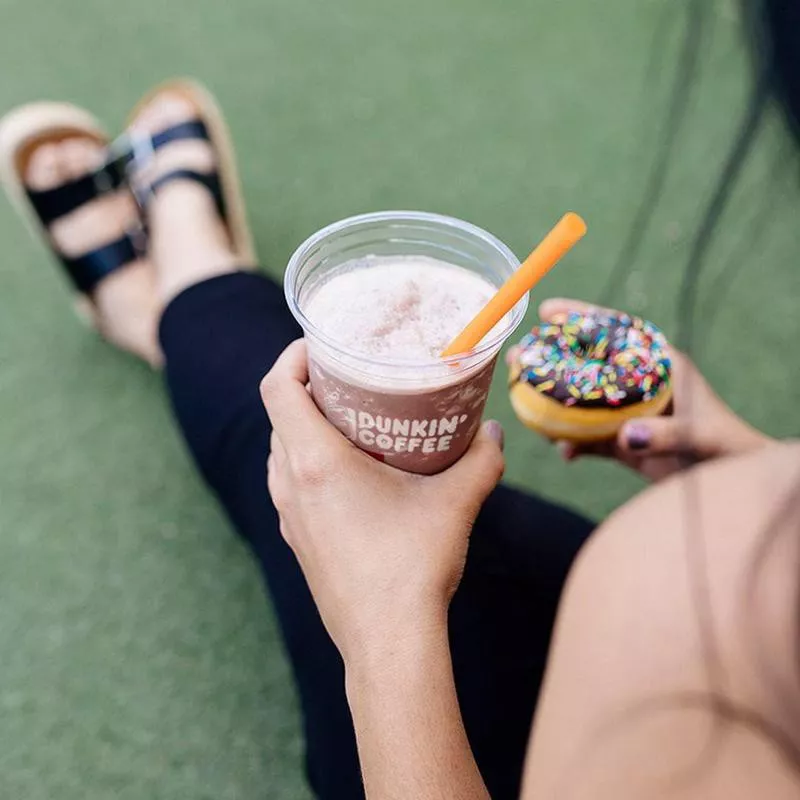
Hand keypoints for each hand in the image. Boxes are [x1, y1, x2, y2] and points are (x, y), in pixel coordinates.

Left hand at [260, 340, 504, 661]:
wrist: (387, 644)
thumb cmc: (413, 569)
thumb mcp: (456, 503)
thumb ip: (482, 459)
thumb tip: (495, 431)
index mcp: (315, 463)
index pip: (276, 388)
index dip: (290, 356)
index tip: (319, 344)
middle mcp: (290, 484)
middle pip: (279, 415)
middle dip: (307, 387)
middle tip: (349, 375)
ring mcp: (289, 515)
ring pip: (281, 450)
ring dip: (305, 426)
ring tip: (349, 418)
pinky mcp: (297, 540)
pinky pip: (290, 483)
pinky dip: (308, 462)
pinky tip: (350, 472)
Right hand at [534, 298, 772, 481]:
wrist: (729, 483)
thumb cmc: (725, 449)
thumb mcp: (699, 437)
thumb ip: (666, 434)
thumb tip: (624, 436)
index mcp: (658, 365)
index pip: (615, 333)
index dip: (581, 319)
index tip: (547, 311)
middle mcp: (636, 385)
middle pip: (587, 365)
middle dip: (553, 360)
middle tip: (520, 356)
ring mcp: (626, 413)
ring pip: (580, 401)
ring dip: (553, 404)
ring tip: (525, 405)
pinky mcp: (621, 442)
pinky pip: (587, 438)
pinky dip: (572, 444)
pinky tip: (564, 453)